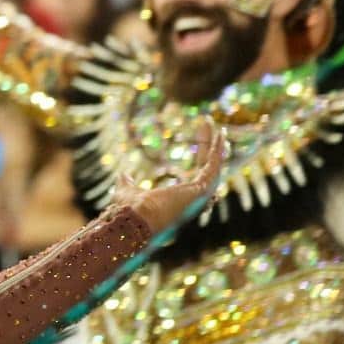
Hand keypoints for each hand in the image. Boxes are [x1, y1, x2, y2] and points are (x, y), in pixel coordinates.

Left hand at [110, 119, 225, 235]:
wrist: (135, 219)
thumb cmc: (130, 211)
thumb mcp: (126, 191)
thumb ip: (127, 183)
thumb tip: (123, 175)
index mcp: (180, 198)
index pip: (196, 172)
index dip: (200, 154)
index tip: (200, 136)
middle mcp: (193, 198)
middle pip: (207, 167)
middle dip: (209, 145)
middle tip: (209, 124)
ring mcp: (199, 195)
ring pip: (214, 166)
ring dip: (217, 146)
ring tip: (219, 127)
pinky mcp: (201, 190)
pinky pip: (214, 166)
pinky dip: (218, 151)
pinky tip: (220, 134)